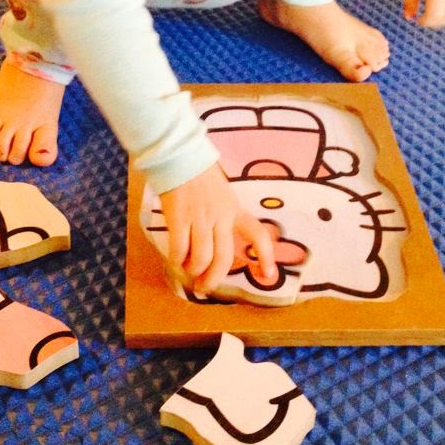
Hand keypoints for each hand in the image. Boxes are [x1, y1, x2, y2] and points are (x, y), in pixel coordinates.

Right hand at [0, 58, 63, 165]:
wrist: (33, 65)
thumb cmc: (46, 94)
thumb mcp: (51, 121)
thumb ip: (46, 144)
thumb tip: (37, 161)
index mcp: (31, 128)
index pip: (20, 154)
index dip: (20, 158)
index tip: (22, 155)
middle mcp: (14, 124)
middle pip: (3, 150)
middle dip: (5, 156)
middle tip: (8, 154)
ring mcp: (0, 115)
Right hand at [159, 163, 275, 292]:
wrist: (179, 156)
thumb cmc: (199, 175)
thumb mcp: (222, 194)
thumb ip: (224, 215)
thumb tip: (219, 242)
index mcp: (234, 209)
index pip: (257, 234)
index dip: (265, 256)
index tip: (268, 276)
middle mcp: (221, 216)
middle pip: (224, 258)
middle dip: (214, 279)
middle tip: (204, 287)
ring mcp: (199, 217)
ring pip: (202, 258)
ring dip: (194, 270)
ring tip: (187, 271)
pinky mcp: (178, 217)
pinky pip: (180, 248)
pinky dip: (177, 260)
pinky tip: (175, 260)